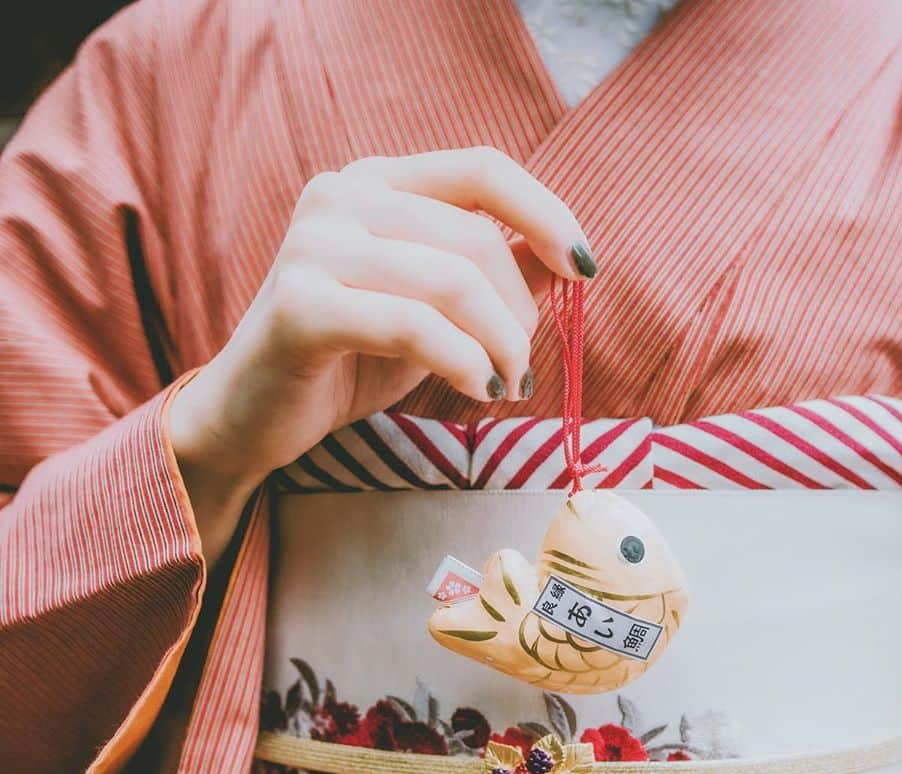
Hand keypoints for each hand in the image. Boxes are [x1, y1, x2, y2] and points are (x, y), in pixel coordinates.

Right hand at [169, 147, 593, 562]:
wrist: (253, 415)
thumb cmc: (348, 360)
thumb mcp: (432, 313)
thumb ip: (490, 279)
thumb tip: (562, 262)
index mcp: (375, 182)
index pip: (483, 167)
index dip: (547, 213)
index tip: (584, 269)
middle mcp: (340, 196)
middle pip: (476, 237)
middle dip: (520, 313)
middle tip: (522, 368)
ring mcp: (313, 244)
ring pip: (452, 281)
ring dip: (500, 344)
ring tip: (504, 385)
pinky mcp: (300, 305)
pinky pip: (413, 325)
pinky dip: (462, 361)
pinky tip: (479, 390)